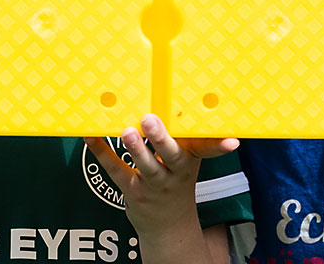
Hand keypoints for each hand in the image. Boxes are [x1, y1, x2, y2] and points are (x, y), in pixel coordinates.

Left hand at [84, 115, 237, 235]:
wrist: (168, 226)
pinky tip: (91, 138)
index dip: (220, 146)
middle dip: (161, 138)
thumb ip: (179, 135)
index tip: (232, 142)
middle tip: (150, 119)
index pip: (207, 151)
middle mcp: (176, 173)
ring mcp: (155, 185)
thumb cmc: (175, 179)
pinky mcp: (134, 192)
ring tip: (126, 132)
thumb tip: (167, 97)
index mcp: (191, 159)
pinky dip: (103, 154)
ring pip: (146, 167)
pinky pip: (117, 172)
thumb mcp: (185, 160)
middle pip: (173, 156)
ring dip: (135, 149)